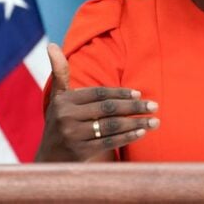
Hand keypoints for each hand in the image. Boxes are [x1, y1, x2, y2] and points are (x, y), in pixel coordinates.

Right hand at [35, 43, 158, 161]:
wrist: (48, 158)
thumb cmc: (59, 121)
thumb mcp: (57, 97)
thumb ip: (60, 72)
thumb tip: (52, 45)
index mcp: (64, 100)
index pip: (99, 94)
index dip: (120, 93)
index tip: (140, 93)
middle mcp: (66, 117)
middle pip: (108, 109)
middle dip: (134, 107)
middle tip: (155, 106)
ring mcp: (73, 135)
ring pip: (111, 126)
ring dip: (136, 122)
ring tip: (155, 121)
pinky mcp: (80, 152)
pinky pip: (109, 142)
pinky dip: (127, 137)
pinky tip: (142, 132)